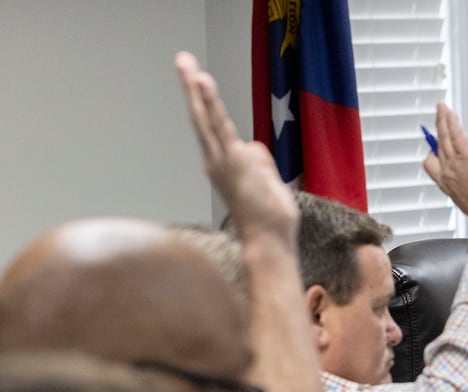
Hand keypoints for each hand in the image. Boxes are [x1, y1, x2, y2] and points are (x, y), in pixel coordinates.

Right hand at [174, 51, 296, 245]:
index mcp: (224, 165)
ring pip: (207, 118)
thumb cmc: (270, 218)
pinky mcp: (231, 160)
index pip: (212, 127)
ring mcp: (221, 160)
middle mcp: (216, 161)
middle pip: (201, 117)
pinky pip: (219, 125)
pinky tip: (202, 84)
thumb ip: (261, 164)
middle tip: (181, 59)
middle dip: (191, 88)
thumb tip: (253, 146)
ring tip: (188, 66)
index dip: (204, 103)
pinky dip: (211, 103)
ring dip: (197, 90)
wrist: (268, 240)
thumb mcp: (269, 184)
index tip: (198, 80)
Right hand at [422, 102, 467, 228]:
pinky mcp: (466, 154)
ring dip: (442, 120)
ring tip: (442, 107)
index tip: (434, 147)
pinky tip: (448, 111)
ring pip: (444, 135)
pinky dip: (450, 120)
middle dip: (439, 130)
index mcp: (446, 183)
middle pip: (438, 145)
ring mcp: (455, 162)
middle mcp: (446, 171)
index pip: (432, 164)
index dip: (432, 154)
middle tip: (439, 119)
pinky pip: (455, 133)